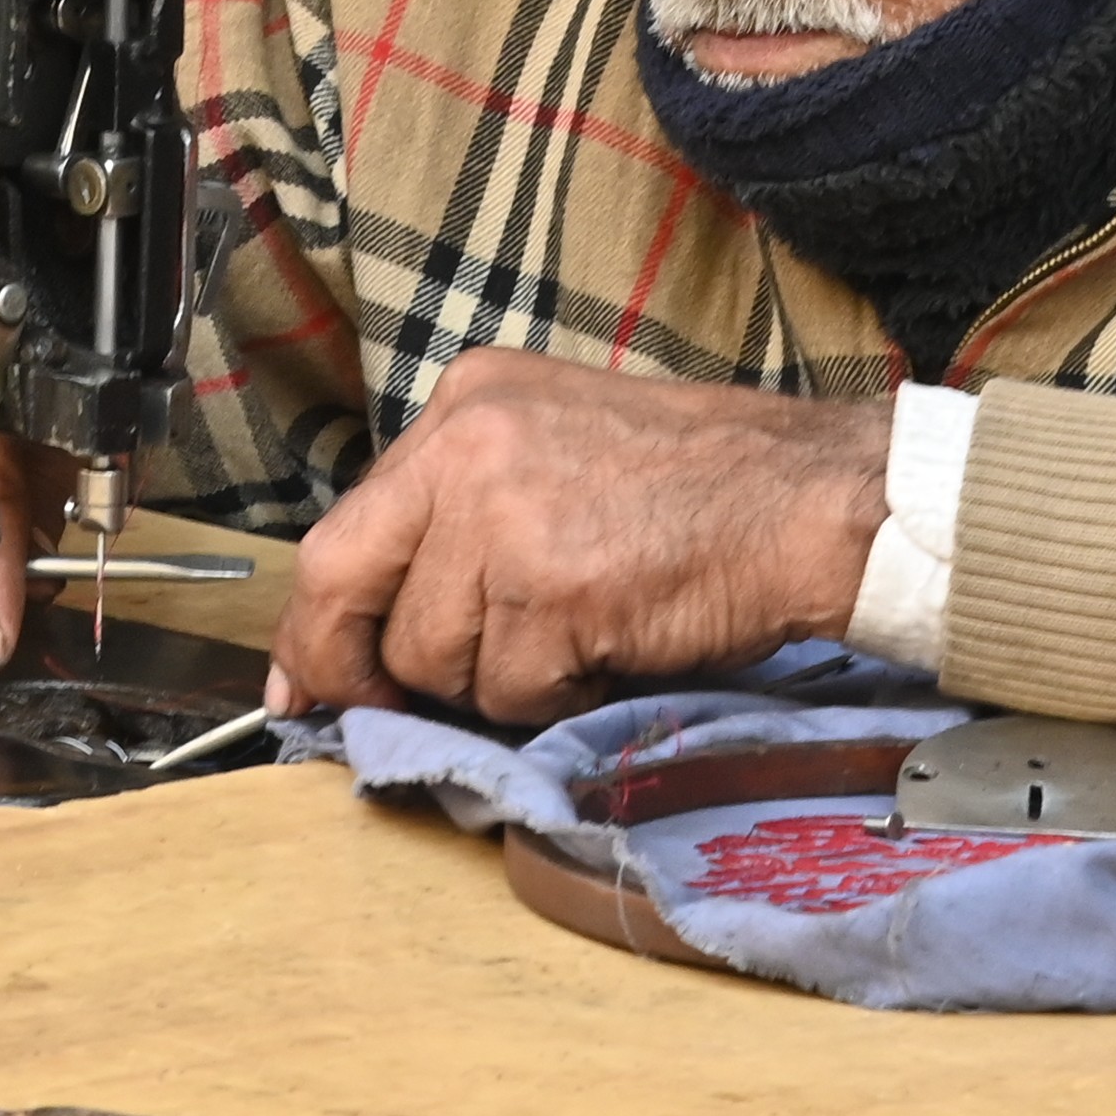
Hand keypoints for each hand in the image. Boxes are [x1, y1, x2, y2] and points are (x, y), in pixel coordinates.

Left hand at [265, 354, 891, 723]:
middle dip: (358, 671)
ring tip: (577, 639)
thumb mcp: (556, 455)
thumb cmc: (701, 491)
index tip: (303, 681)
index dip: (315, 624)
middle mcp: (467, 443)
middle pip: (347, 589)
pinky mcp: (550, 585)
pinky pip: (511, 688)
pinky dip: (560, 695)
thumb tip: (373, 628)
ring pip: (433, 657)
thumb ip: (463, 519)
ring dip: (498, 682)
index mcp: (464, 403)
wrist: (813, 501)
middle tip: (388, 712)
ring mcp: (504, 512)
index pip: (342, 529)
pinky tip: (613, 647)